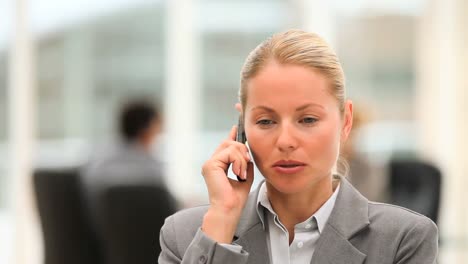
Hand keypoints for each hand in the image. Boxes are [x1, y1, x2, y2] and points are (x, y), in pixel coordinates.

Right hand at [201, 125, 253, 242]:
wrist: (229, 210)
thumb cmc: (236, 199)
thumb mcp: (245, 176)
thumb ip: (245, 163)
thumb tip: (247, 152)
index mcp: (218, 165)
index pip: (225, 145)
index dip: (232, 134)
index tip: (237, 126)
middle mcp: (212, 163)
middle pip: (230, 143)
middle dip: (242, 151)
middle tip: (246, 164)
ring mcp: (209, 163)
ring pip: (231, 146)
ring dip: (242, 159)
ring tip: (241, 173)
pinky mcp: (210, 165)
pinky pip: (230, 153)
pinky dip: (238, 162)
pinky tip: (238, 173)